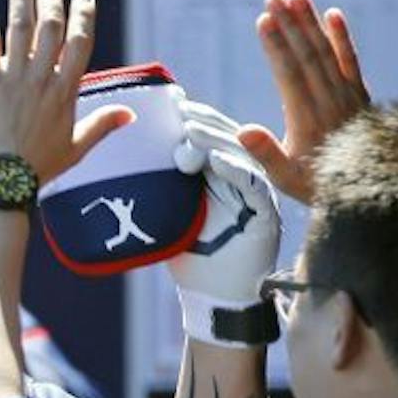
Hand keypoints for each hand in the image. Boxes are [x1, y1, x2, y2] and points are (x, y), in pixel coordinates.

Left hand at [0, 0, 131, 180]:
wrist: (2, 181)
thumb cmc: (37, 167)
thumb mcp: (76, 148)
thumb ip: (102, 125)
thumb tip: (129, 114)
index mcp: (66, 90)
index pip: (80, 41)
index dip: (83, 14)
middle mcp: (43, 78)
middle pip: (51, 26)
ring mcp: (14, 78)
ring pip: (21, 27)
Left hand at [170, 102, 281, 304]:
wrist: (214, 297)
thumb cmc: (191, 257)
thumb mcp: (173, 215)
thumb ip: (165, 187)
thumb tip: (131, 158)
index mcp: (223, 176)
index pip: (212, 137)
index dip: (195, 117)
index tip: (172, 100)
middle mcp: (244, 180)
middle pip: (228, 140)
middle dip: (204, 122)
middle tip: (180, 109)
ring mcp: (257, 195)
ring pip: (240, 156)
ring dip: (214, 140)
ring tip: (190, 129)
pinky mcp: (266, 213)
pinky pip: (252, 184)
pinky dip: (233, 169)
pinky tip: (214, 159)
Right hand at [244, 0, 369, 204]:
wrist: (366, 190)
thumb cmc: (316, 185)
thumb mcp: (286, 178)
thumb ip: (267, 154)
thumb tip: (243, 131)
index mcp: (308, 120)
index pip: (290, 75)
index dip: (277, 46)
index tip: (264, 20)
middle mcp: (330, 102)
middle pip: (308, 56)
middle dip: (290, 24)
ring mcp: (347, 96)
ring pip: (327, 53)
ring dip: (311, 23)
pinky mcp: (359, 95)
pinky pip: (351, 61)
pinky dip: (343, 38)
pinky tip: (333, 14)